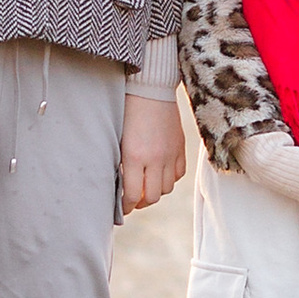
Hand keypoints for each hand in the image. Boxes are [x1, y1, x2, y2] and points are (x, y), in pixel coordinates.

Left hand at [120, 95, 186, 212]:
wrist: (150, 88)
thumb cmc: (127, 110)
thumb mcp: (118, 139)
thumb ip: (121, 163)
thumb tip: (121, 184)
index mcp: (134, 156)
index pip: (131, 194)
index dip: (125, 206)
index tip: (121, 208)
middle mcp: (154, 159)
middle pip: (152, 196)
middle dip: (140, 203)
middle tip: (133, 202)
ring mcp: (170, 153)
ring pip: (167, 188)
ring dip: (156, 192)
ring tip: (147, 188)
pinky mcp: (180, 146)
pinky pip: (179, 174)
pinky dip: (170, 179)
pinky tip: (161, 174)